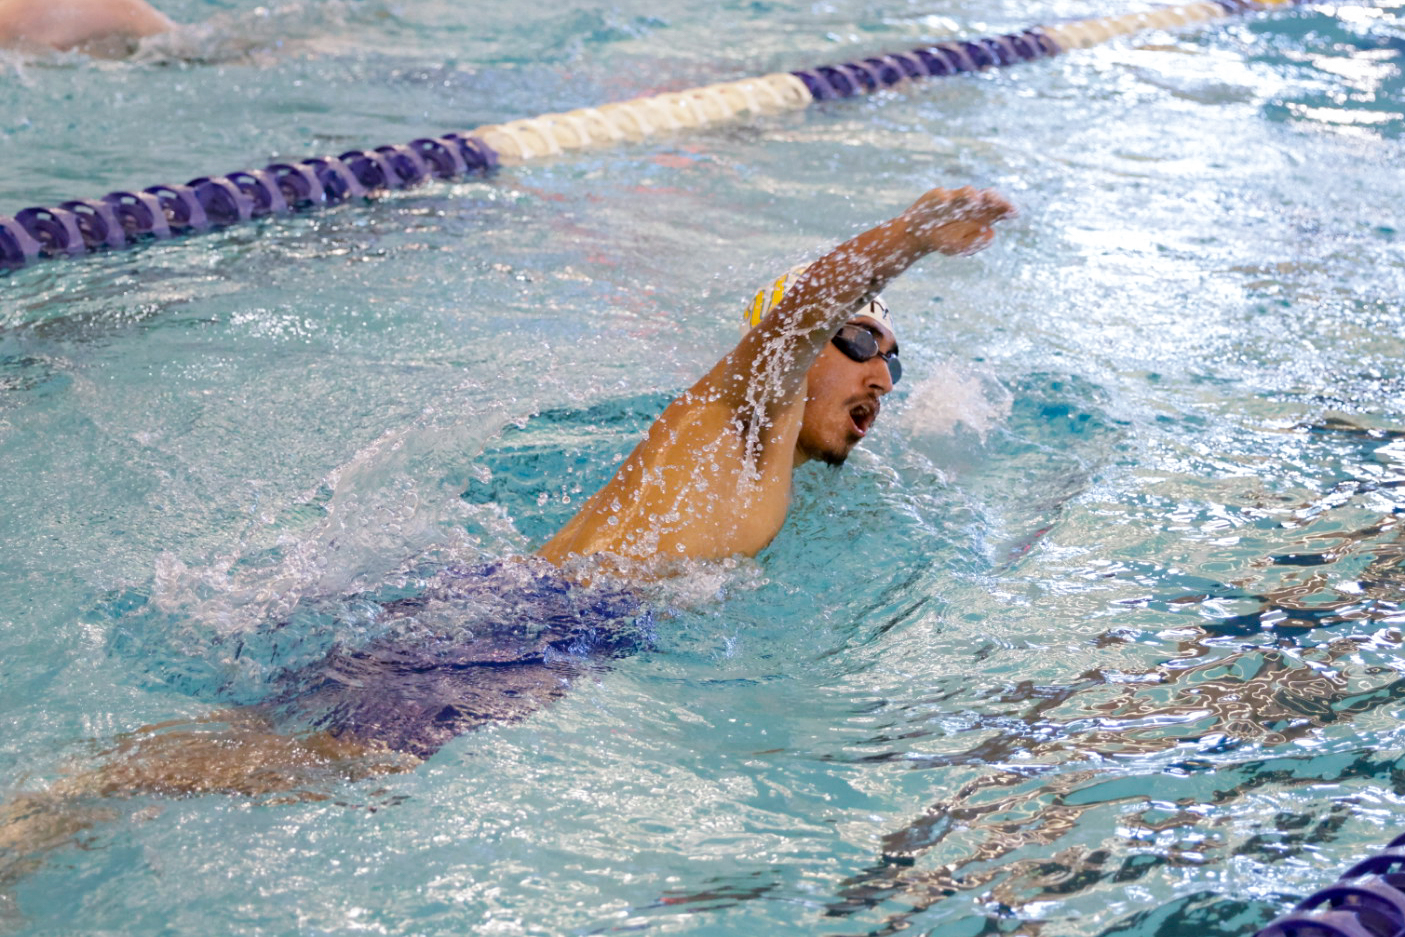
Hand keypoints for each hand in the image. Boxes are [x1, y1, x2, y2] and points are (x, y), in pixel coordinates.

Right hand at [900, 186, 1015, 256]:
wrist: (920, 237)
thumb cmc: (944, 241)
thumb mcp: (961, 248)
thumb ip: (977, 243)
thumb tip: (992, 231)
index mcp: (982, 216)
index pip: (999, 209)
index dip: (1007, 208)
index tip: (1014, 211)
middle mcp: (972, 204)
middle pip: (988, 197)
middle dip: (995, 198)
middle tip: (999, 202)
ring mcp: (956, 198)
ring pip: (968, 193)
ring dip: (971, 196)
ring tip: (976, 200)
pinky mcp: (940, 196)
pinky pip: (944, 196)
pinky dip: (946, 198)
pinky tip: (946, 201)